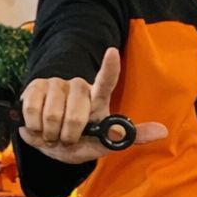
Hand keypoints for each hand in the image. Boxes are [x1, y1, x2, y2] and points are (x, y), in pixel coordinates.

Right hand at [19, 47, 167, 164]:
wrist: (48, 143)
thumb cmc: (80, 141)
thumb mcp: (104, 144)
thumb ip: (130, 137)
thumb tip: (163, 130)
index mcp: (98, 98)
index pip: (106, 80)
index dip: (109, 67)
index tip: (112, 52)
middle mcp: (78, 86)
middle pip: (75, 114)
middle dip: (69, 136)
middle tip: (67, 139)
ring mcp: (56, 84)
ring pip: (53, 115)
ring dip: (51, 134)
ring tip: (52, 134)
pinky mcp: (35, 87)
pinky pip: (33, 112)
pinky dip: (35, 129)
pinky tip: (38, 128)